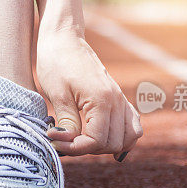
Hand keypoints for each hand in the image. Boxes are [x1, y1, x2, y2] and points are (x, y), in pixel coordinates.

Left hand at [37, 29, 142, 156]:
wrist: (64, 40)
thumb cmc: (56, 62)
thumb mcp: (56, 94)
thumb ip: (68, 122)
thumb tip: (69, 143)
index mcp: (102, 100)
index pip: (96, 141)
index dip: (74, 148)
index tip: (54, 140)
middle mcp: (117, 101)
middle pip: (112, 144)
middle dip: (86, 148)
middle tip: (63, 139)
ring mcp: (121, 99)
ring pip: (128, 138)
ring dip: (105, 146)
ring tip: (81, 140)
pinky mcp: (119, 98)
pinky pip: (133, 125)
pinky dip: (123, 137)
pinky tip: (105, 141)